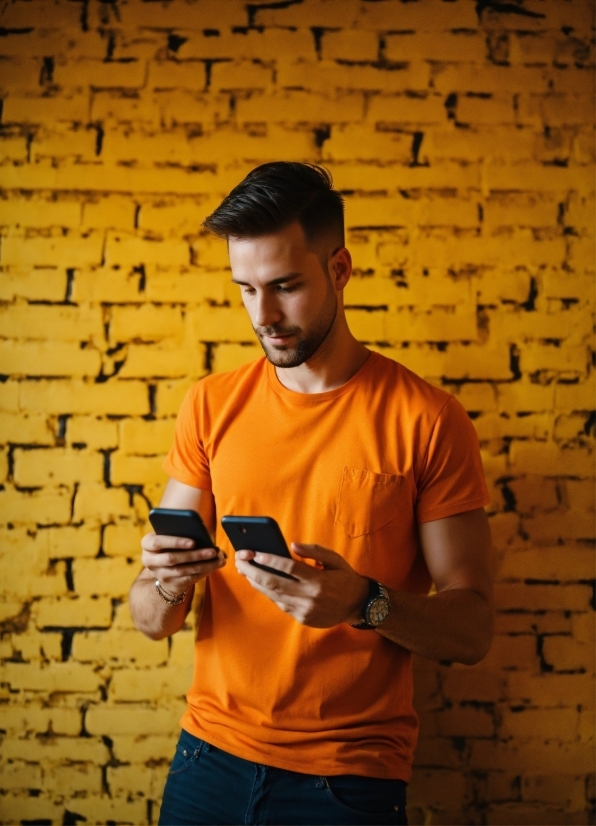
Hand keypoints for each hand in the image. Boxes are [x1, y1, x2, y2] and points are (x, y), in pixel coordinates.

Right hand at [141, 532, 225, 596]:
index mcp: (147, 544)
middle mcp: (149, 560)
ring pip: (183, 570)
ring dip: (204, 565)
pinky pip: (189, 579)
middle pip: (172, 558)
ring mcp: (160, 574)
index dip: (175, 542)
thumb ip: (180, 532)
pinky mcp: (171, 584)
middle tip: (213, 551)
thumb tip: (202, 533)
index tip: (193, 542)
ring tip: (220, 559)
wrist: (164, 568)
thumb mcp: (170, 537)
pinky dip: (204, 572)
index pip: (157, 542)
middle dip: (195, 555)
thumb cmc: (171, 544)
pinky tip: (215, 566)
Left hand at [235, 542, 367, 627]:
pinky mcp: (302, 619)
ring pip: (273, 596)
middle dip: (253, 571)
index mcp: (318, 580)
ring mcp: (304, 610)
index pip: (289, 568)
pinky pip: (281, 604)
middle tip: (240, 561)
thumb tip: (293, 545)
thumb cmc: (345, 578)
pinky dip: (269, 593)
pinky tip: (261, 583)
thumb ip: (315, 551)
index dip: (271, 560)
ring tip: (245, 571)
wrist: (357, 605)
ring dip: (256, 583)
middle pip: (274, 583)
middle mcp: (309, 597)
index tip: (255, 553)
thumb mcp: (335, 559)